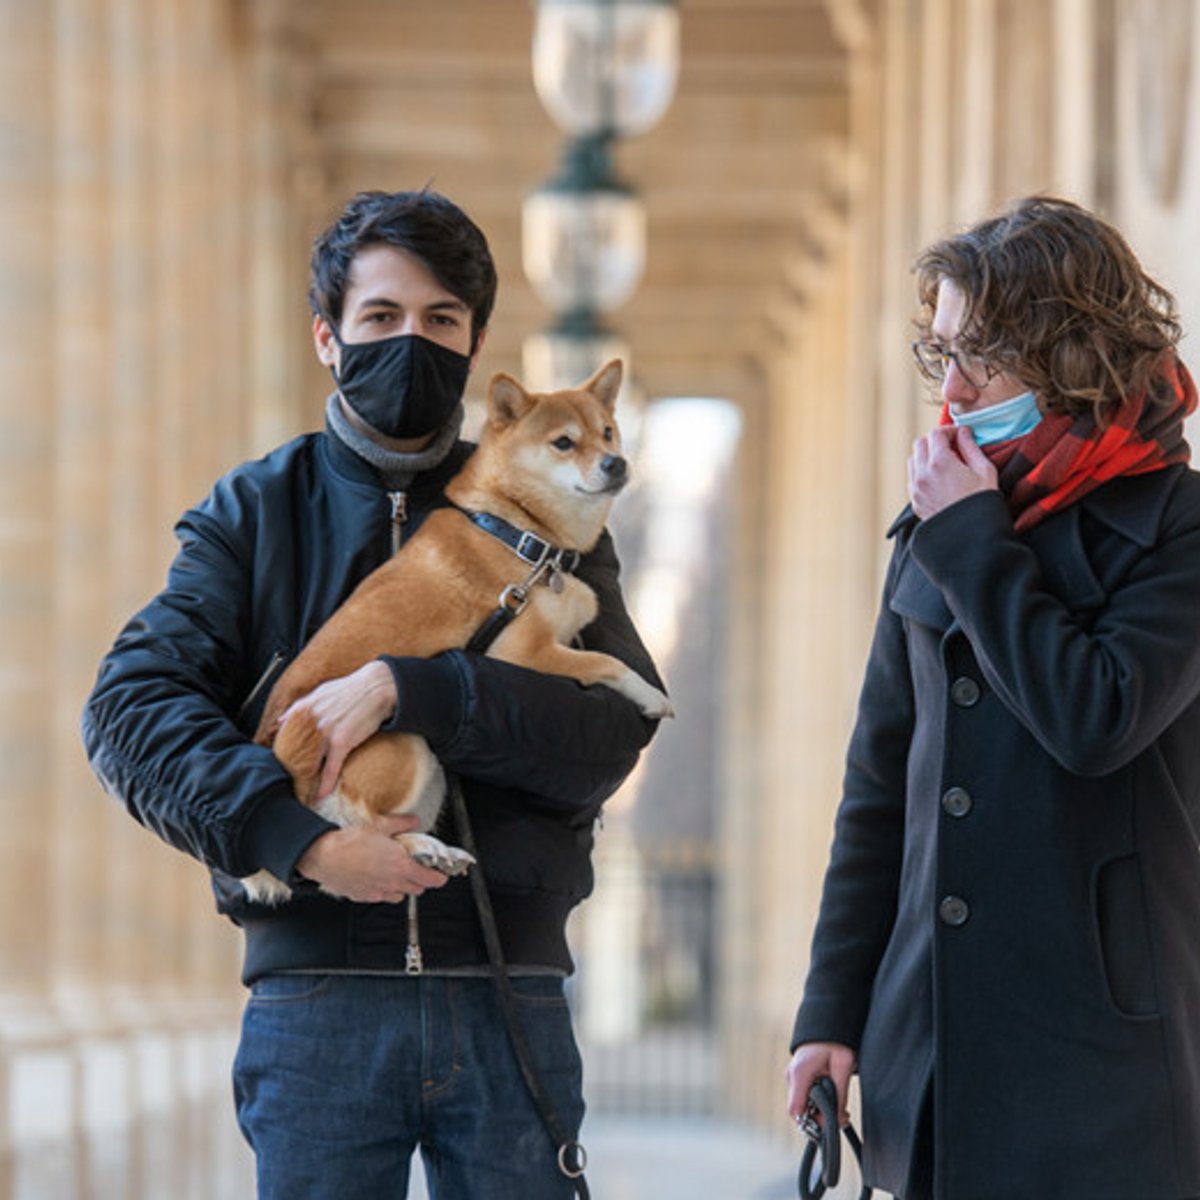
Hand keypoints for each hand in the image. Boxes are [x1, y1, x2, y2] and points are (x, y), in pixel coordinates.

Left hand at [279, 660, 397, 800]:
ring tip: (303, 794)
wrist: (377, 686)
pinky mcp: (342, 742)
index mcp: (304, 709)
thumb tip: (281, 720)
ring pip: (310, 764)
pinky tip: (320, 796)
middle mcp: (311, 722)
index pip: (285, 737)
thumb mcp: (321, 691)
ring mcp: (325, 733)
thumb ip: (300, 706)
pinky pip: (330, 770)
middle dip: (293, 770)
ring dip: (306, 781)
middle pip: (295, 753)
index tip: (285, 764)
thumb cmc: (352, 688)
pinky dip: (325, 785)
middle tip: (291, 783)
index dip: (284, 753)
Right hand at [295, 813, 448, 902]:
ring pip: (401, 895)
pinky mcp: (365, 896)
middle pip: (418, 889)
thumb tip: (414, 821)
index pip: (431, 880)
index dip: (440, 877)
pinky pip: (383, 897)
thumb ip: (401, 824)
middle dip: (421, 879)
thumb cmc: (349, 842)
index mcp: (401, 866)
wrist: (323, 856)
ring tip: (397, 871)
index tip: (441, 873)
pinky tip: (379, 877)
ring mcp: (379, 892)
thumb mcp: (380, 825)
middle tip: (417, 866)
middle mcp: (393, 882)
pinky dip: (386, 890)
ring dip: (404, 886)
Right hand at [786, 1041, 855, 1128]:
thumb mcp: (843, 1066)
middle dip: (819, 1118)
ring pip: (802, 1104)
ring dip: (819, 1110)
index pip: (795, 1110)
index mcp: (799, 1073)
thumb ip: (839, 1095)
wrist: (829, 1022)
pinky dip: (816, 1102)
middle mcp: (791, 1075)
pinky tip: (830, 1097)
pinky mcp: (797, 1076)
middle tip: (842, 1116)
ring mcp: (792, 1075)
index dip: (812, 1123)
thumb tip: (839, 1120)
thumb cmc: (835, 1041)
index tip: (831, 1125)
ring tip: (839, 1105)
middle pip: (799, 1110)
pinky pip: (803, 1096)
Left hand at [907, 425, 997, 518]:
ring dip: (926, 456)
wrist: (972, 536)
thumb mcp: (984, 470)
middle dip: (935, 441)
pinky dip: (923, 473)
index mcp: (940, 463)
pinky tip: (940, 479)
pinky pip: (913, 479)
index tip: (959, 436)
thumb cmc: (982, 502)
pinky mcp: (915, 502)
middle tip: (952, 446)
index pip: (936, 434)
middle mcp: (922, 474)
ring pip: (913, 460)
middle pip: (920, 444)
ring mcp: (916, 489)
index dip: (948, 431)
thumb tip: (963, 432)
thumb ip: (971, 447)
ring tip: (946, 463)